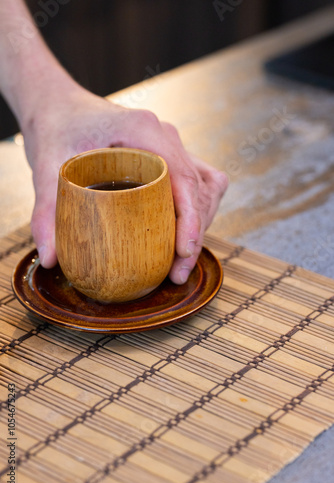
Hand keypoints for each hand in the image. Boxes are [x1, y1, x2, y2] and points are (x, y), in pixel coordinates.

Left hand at [23, 83, 227, 284]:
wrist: (58, 106)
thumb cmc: (56, 128)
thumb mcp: (46, 167)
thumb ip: (46, 212)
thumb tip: (50, 259)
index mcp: (143, 130)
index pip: (184, 176)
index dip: (191, 218)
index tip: (183, 252)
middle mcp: (164, 136)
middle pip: (201, 187)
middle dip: (196, 232)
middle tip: (176, 272)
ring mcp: (169, 146)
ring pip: (205, 187)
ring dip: (199, 224)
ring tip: (179, 262)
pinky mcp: (166, 157)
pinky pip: (197, 184)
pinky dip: (195, 212)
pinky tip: (178, 236)